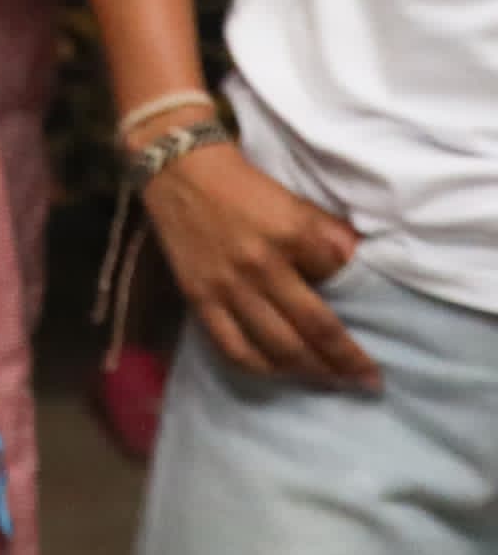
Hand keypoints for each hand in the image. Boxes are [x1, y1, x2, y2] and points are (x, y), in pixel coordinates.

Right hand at [143, 141, 374, 390]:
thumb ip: (328, 236)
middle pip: (315, 328)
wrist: (179, 173)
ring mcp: (228, 287)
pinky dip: (260, 368)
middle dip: (347, 360)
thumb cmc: (244, 187)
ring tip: (330, 380)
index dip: (359, 303)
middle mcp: (262, 267)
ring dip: (310, 371)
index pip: (339, 281)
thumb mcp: (296, 203)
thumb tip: (357, 269)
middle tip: (369, 381)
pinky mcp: (200, 299)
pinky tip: (278, 373)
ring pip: (278, 346)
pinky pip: (232, 347)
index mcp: (292, 236)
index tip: (375, 322)